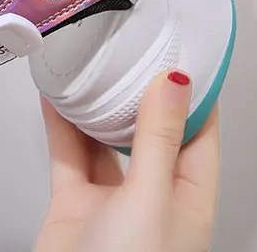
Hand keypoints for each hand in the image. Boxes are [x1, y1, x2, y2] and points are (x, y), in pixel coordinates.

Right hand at [35, 71, 219, 251]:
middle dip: (142, 93)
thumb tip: (175, 85)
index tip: (182, 53)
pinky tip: (57, 99)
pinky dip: (61, 125)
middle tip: (134, 51)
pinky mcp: (75, 205)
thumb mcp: (150, 199)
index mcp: (188, 200)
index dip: (193, 94)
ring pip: (106, 141)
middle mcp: (153, 199)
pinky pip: (69, 154)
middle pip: (151, 133)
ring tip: (95, 69)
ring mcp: (112, 202)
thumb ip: (158, 140)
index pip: (200, 134)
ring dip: (99, 108)